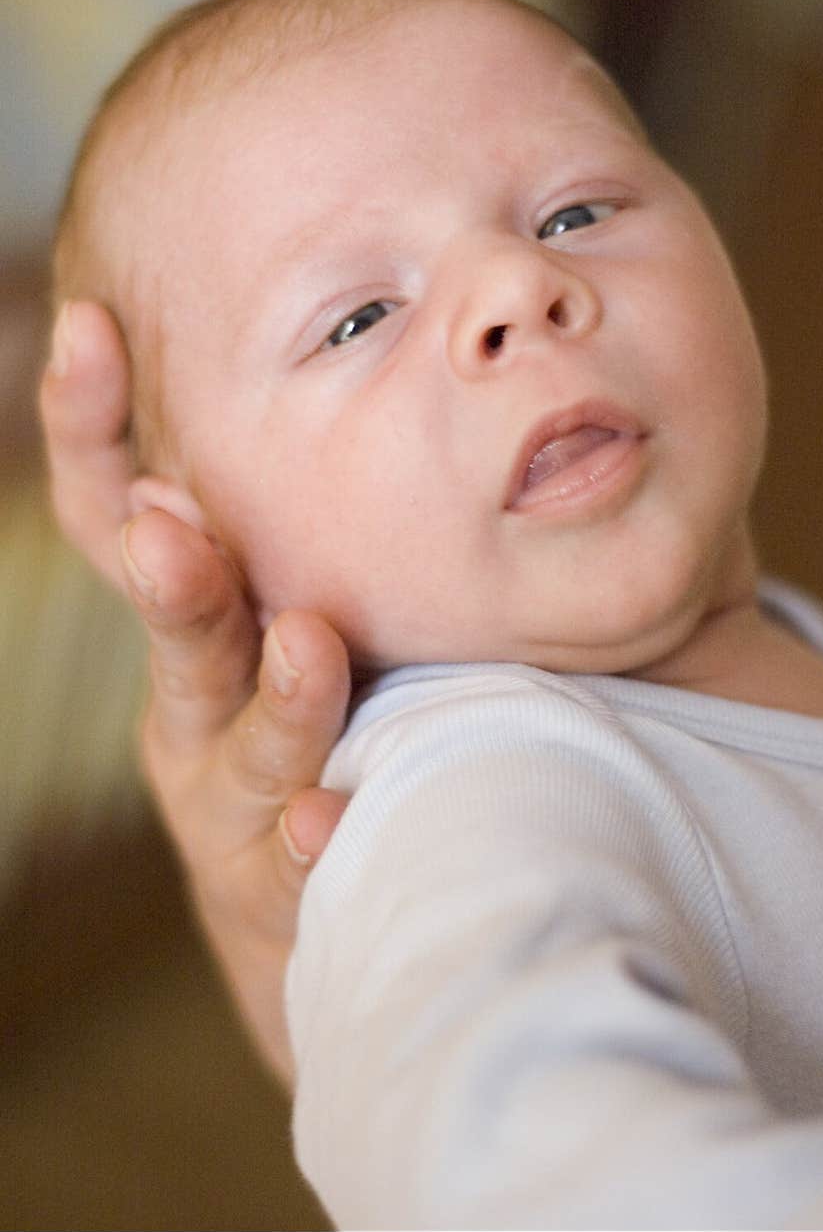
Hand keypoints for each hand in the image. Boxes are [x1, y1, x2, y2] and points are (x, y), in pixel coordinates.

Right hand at [39, 301, 351, 1083]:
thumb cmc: (303, 729)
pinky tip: (324, 820)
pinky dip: (308, 838)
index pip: (115, 518)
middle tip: (167, 530)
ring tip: (306, 648)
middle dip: (174, 583)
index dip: (89, 432)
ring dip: (276, 698)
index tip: (92, 330)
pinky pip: (296, 863)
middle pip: (177, 638)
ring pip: (244, 749)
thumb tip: (265, 383)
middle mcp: (191, 706)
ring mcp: (227, 804)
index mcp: (186, 625)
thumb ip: (261, 540)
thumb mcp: (263, 624)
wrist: (306, 902)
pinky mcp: (276, 888)